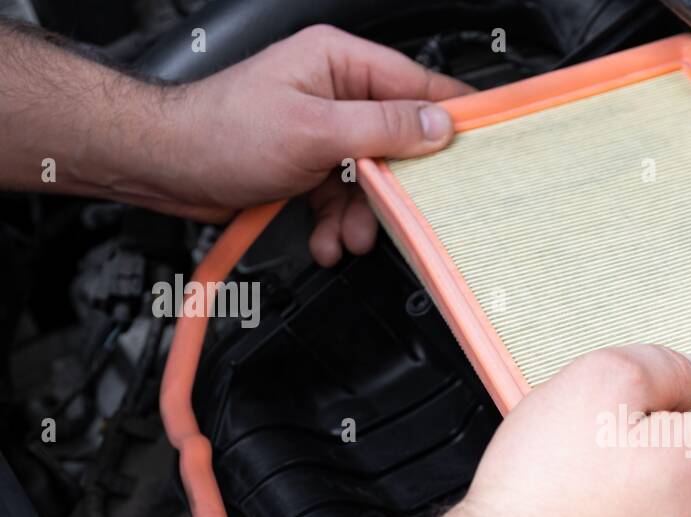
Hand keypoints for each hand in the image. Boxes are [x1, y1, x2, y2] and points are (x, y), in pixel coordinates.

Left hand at [150, 26, 470, 264]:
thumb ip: (383, 127)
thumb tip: (438, 125)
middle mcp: (338, 92)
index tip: (484, 148)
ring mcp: (327, 131)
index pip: (418, 85)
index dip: (452, 118)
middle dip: (398, 189)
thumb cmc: (221, 131)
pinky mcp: (313, 166)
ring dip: (365, 217)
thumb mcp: (314, 130)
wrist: (166, 168)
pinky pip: (347, 199)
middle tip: (402, 214)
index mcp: (340, 61)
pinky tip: (327, 240)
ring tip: (349, 237)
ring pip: (375, 181)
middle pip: (401, 143)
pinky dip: (340, 225)